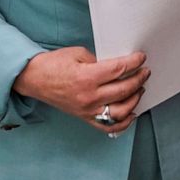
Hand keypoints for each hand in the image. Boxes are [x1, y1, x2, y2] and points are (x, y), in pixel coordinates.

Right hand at [13, 47, 148, 135]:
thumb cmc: (53, 65)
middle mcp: (89, 96)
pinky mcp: (85, 117)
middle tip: (145, 72)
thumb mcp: (77, 53)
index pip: (119, 70)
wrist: (34, 79)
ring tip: (139, 89)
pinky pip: (108, 125)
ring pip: (121, 111)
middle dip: (139, 79)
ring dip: (135, 99)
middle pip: (123, 89)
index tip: (141, 58)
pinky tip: (131, 113)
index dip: (134, 62)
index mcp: (87, 77)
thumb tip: (115, 66)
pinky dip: (123, 122)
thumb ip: (98, 60)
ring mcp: (88, 110)